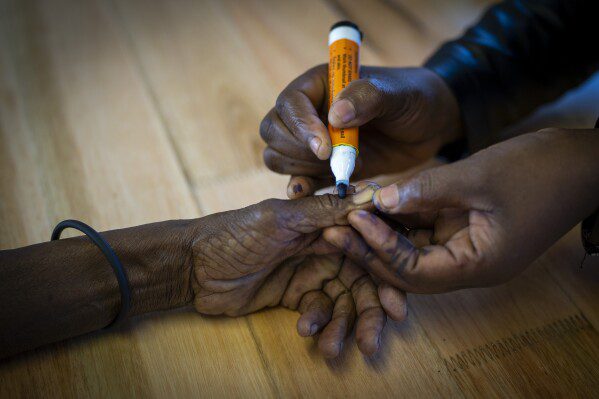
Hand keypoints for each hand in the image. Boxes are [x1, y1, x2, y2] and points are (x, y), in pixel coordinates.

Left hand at [188, 183, 406, 356]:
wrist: (195, 266)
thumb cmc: (235, 234)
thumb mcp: (279, 219)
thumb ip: (323, 211)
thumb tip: (371, 195)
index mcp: (324, 224)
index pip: (367, 247)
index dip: (385, 274)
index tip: (397, 302)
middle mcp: (324, 248)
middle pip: (361, 282)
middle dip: (369, 313)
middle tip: (373, 340)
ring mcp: (310, 274)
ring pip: (341, 304)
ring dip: (342, 327)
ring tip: (333, 348)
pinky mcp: (296, 297)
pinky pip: (318, 313)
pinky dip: (316, 324)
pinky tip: (305, 330)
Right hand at [260, 65, 461, 197]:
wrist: (429, 126)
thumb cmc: (413, 99)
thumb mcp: (397, 94)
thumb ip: (368, 97)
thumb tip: (335, 115)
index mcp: (318, 85)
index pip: (290, 104)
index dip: (301, 128)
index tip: (326, 149)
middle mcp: (308, 112)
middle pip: (274, 132)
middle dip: (298, 151)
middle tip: (332, 160)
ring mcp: (312, 141)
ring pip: (278, 157)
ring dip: (302, 169)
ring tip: (342, 170)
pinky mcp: (321, 168)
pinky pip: (298, 178)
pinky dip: (303, 188)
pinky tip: (313, 195)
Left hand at [324, 129, 598, 291]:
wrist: (582, 163)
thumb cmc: (540, 171)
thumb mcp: (479, 177)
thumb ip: (427, 190)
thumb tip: (379, 198)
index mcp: (478, 265)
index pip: (415, 272)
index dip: (381, 248)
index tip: (353, 220)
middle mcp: (468, 265)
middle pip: (406, 269)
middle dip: (370, 249)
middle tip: (332, 228)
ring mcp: (466, 248)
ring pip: (412, 250)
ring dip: (381, 233)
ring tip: (345, 215)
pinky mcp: (464, 230)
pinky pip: (424, 231)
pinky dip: (400, 219)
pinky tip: (375, 202)